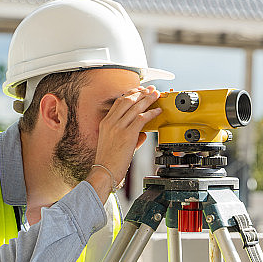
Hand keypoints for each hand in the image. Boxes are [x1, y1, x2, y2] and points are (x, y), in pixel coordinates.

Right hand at [87, 86, 160, 200]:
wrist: (104, 172)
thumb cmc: (109, 161)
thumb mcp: (116, 144)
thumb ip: (130, 137)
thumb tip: (143, 134)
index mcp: (106, 123)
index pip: (119, 102)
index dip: (131, 94)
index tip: (140, 90)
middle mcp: (111, 122)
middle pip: (128, 100)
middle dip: (141, 93)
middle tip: (151, 90)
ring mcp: (118, 127)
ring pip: (136, 107)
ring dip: (148, 99)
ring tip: (156, 95)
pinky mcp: (127, 134)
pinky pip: (142, 119)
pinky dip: (151, 113)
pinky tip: (158, 111)